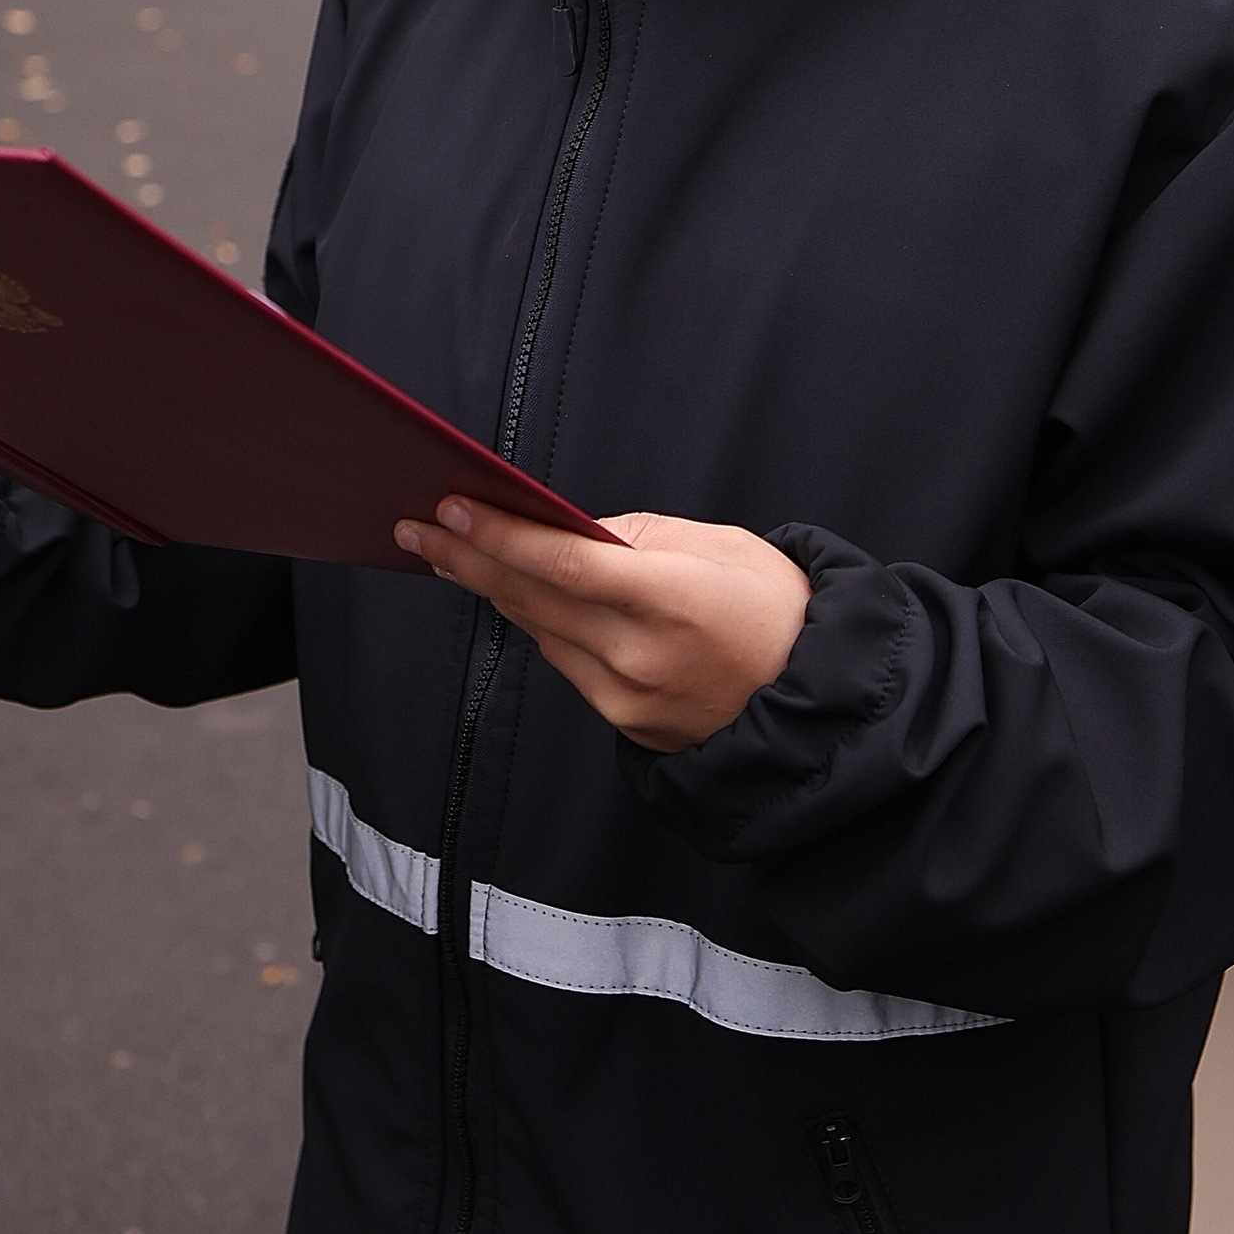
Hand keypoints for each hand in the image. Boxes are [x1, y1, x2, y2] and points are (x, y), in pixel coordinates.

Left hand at [394, 499, 808, 750]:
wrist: (815, 704)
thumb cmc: (778, 610)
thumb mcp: (723, 546)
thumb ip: (641, 536)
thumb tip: (572, 530)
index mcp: (672, 599)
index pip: (564, 562)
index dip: (500, 536)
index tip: (451, 509)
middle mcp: (640, 655)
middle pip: (532, 599)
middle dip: (467, 560)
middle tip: (417, 528)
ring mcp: (627, 698)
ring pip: (540, 632)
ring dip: (495, 590)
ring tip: (450, 552)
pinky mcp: (624, 724)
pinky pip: (566, 662)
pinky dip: (539, 624)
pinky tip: (515, 596)